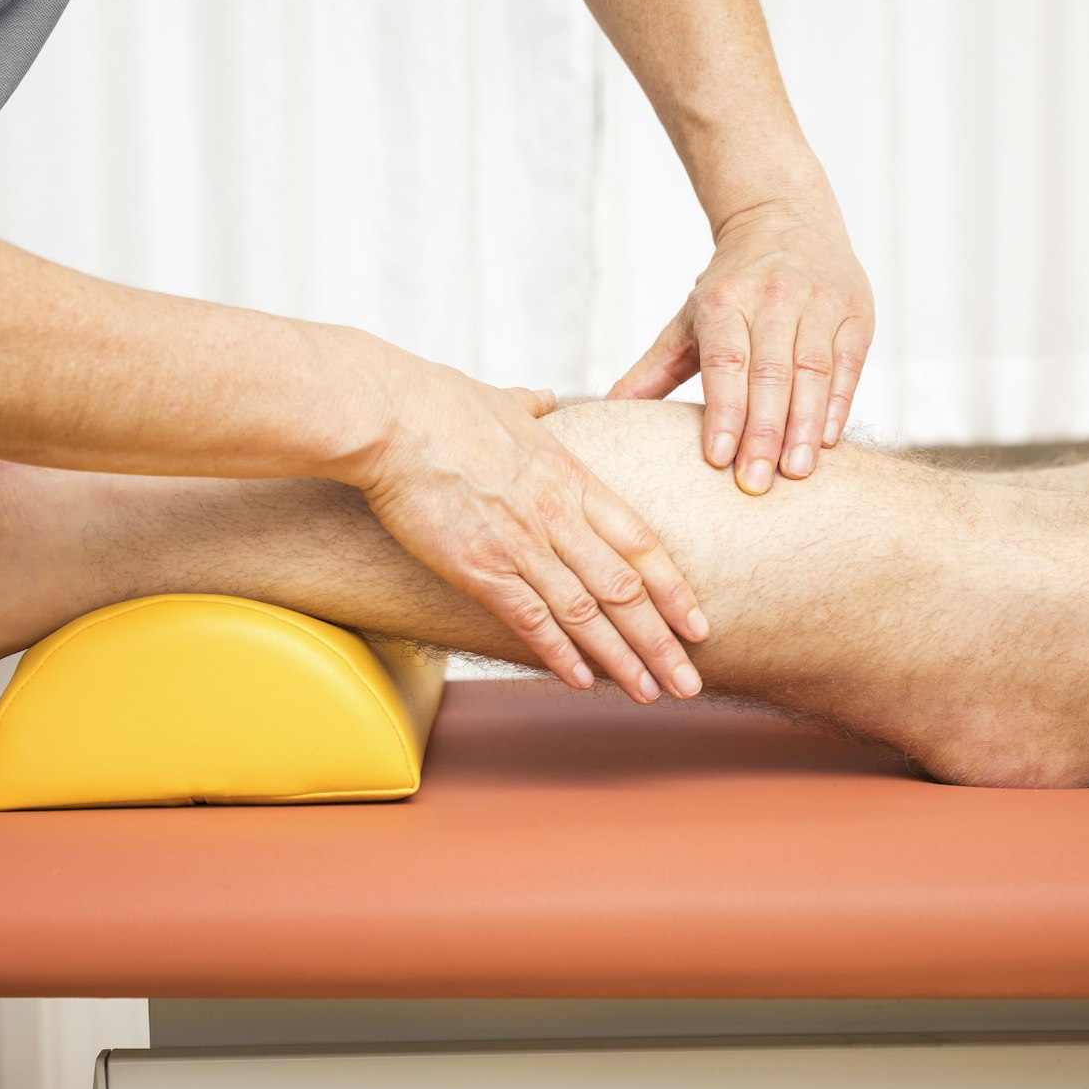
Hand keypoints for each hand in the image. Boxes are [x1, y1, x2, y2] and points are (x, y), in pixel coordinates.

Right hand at [358, 366, 707, 702]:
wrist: (389, 417)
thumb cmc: (438, 403)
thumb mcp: (504, 400)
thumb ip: (532, 406)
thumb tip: (543, 396)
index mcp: (571, 477)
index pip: (640, 543)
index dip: (674, 589)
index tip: (699, 623)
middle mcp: (557, 515)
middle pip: (626, 588)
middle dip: (663, 641)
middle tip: (689, 682)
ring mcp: (520, 544)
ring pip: (587, 613)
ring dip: (623, 659)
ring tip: (652, 693)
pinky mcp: (478, 567)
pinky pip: (530, 620)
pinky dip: (560, 654)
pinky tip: (583, 682)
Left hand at [609, 189, 873, 492]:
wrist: (785, 221)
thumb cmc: (730, 286)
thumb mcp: (688, 321)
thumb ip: (652, 370)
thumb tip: (605, 413)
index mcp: (723, 301)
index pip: (724, 363)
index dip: (723, 412)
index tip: (717, 459)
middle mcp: (773, 298)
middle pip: (769, 374)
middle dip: (763, 433)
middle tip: (755, 484)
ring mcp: (819, 302)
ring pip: (812, 372)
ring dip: (804, 426)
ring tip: (795, 473)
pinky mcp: (856, 312)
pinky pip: (847, 364)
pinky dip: (837, 404)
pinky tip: (827, 441)